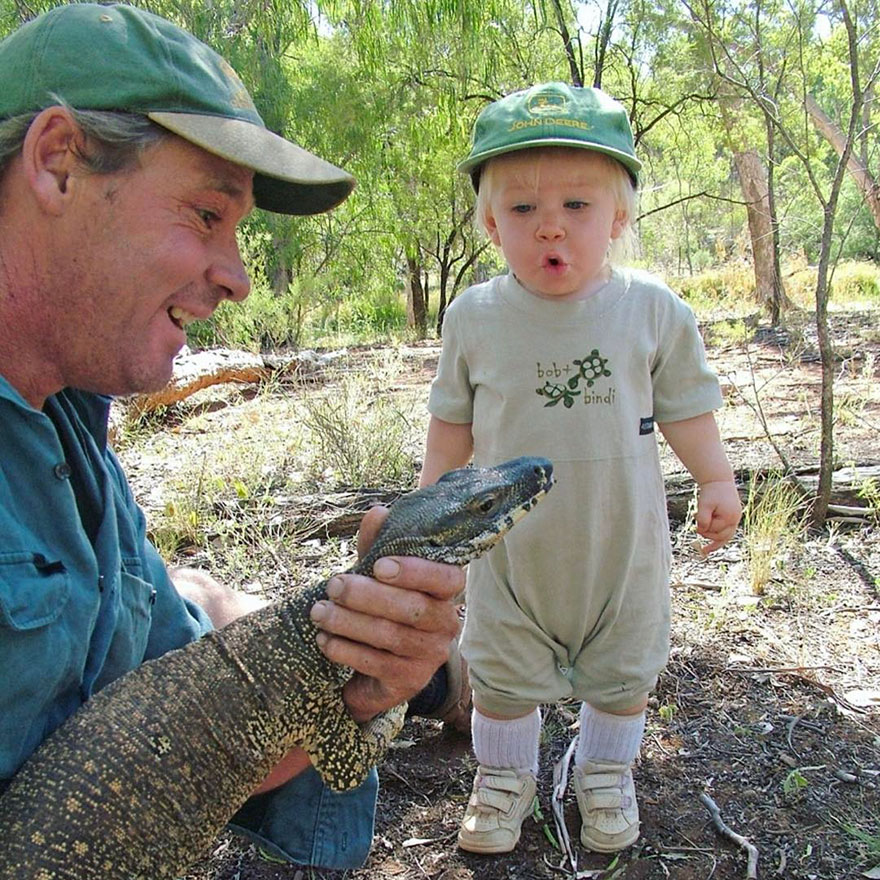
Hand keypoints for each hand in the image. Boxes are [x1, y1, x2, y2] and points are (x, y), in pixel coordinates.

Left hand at [309, 505, 464, 721]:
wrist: (376, 671)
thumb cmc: (381, 608)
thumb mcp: (378, 574)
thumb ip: (378, 544)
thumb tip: (378, 512)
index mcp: (445, 592)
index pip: (446, 579)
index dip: (415, 572)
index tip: (379, 565)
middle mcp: (446, 623)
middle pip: (413, 609)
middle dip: (367, 595)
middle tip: (333, 585)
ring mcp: (431, 655)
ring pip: (391, 636)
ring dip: (349, 622)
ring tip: (319, 612)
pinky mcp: (411, 681)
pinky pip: (377, 664)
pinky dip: (346, 650)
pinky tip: (324, 640)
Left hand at [695, 480, 741, 554]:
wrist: (719, 481)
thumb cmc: (711, 492)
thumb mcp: (704, 504)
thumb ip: (703, 518)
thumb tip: (701, 531)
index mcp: (730, 517)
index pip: (715, 530)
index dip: (703, 528)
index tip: (695, 524)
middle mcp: (735, 520)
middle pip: (721, 536)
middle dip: (708, 534)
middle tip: (697, 530)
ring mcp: (735, 520)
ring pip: (726, 537)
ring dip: (714, 541)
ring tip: (705, 550)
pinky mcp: (732, 518)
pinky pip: (726, 533)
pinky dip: (719, 539)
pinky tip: (711, 546)